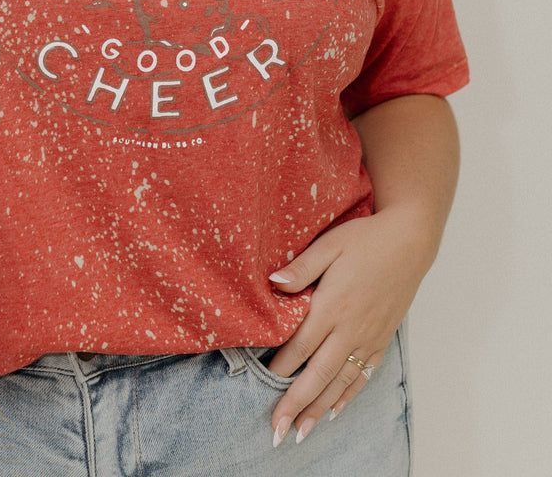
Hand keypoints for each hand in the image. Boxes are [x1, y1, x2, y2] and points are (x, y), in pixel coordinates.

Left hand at [265, 209, 432, 446]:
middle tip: (278, 430)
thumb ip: (301, 268)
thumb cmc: (365, 239)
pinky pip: (363, 375)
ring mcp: (369, 337)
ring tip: (302, 431)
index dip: (281, 368)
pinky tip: (335, 411)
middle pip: (319, 374)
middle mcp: (351, 328)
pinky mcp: (382, 338)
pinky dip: (348, 396)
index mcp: (333, 305)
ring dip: (320, 408)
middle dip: (297, 403)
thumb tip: (272, 283)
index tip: (261, 386)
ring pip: (342, 382)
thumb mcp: (328, 245)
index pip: (301, 345)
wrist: (409, 241)